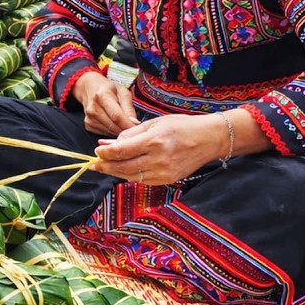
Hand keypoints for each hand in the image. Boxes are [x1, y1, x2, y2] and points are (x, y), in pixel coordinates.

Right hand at [72, 71, 137, 135]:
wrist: (89, 88)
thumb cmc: (108, 89)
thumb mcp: (122, 92)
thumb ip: (129, 107)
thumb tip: (135, 123)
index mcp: (102, 96)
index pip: (117, 116)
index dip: (129, 124)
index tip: (139, 128)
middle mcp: (93, 108)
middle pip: (113, 126)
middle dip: (126, 129)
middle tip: (134, 127)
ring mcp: (89, 118)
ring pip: (110, 131)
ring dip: (119, 130)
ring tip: (124, 123)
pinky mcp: (88, 125)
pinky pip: (105, 133)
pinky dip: (112, 130)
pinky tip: (114, 123)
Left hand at [92, 113, 228, 184]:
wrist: (210, 139)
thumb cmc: (182, 126)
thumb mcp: (154, 123)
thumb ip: (129, 134)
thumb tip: (106, 144)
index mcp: (154, 141)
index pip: (121, 151)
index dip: (105, 154)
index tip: (96, 151)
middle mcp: (159, 159)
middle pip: (123, 167)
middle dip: (105, 166)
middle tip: (94, 164)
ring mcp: (165, 172)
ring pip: (131, 176)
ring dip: (116, 172)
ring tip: (106, 167)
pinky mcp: (169, 180)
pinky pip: (143, 180)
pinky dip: (130, 176)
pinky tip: (124, 170)